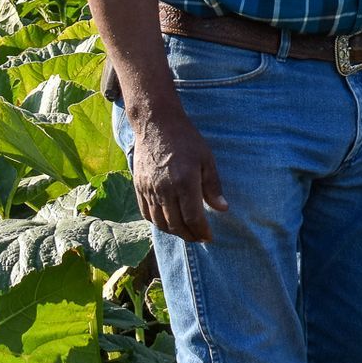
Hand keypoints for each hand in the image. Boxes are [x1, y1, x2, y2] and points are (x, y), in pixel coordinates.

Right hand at [130, 108, 227, 241]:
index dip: (201, 231)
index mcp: (184, 183)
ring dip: (173, 232)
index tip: (209, 236)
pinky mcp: (138, 187)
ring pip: (160, 222)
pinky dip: (157, 223)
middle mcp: (164, 190)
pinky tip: (167, 224)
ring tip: (186, 233)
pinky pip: (146, 213)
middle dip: (189, 235)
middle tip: (199, 238)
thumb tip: (222, 209)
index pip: (192, 217)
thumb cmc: (187, 140)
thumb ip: (213, 187)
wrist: (156, 125)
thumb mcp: (207, 160)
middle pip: (175, 224)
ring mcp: (149, 189)